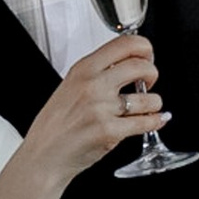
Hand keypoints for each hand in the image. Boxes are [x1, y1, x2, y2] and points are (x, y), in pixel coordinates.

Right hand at [23, 35, 164, 183]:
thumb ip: (96, 74)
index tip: (147, 56)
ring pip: (149, 98)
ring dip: (155, 103)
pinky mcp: (109, 131)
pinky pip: (145, 122)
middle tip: (150, 81)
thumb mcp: (69, 87)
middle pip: (141, 66)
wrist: (43, 155)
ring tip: (149, 107)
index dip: (145, 48)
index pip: (124, 44)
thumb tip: (127, 64)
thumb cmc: (54, 125)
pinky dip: (155, 121)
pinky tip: (155, 120)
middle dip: (153, 74)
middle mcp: (92, 85)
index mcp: (83, 69)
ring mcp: (101, 108)